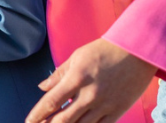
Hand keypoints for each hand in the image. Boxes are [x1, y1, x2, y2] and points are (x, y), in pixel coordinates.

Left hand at [26, 39, 156, 122]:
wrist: (137, 53)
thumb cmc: (103, 51)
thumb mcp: (77, 57)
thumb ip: (59, 74)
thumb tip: (42, 87)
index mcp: (76, 78)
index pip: (51, 101)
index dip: (37, 115)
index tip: (28, 121)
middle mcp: (89, 95)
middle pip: (63, 120)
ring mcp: (104, 106)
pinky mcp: (117, 112)